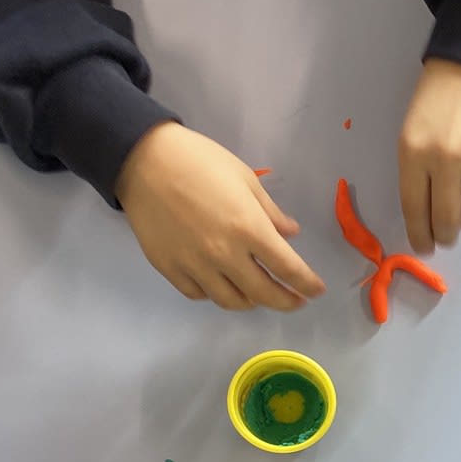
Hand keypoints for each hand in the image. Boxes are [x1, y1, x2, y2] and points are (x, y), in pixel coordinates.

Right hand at [114, 122, 325, 309]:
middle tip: (295, 301)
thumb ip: (270, 212)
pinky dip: (215, 294)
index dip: (307, 284)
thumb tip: (291, 233)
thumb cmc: (199, 161)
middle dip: (286, 302)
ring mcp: (195, 265)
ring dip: (251, 302)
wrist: (143, 159)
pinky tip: (221, 284)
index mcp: (249, 229)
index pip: (288, 268)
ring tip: (259, 294)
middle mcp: (224, 254)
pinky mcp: (169, 268)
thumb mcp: (245, 179)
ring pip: (231, 301)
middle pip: (263, 294)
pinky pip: (198, 294)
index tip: (317, 291)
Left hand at [398, 58, 460, 250]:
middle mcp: (448, 158)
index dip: (420, 235)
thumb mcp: (411, 134)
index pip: (416, 209)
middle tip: (445, 237)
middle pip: (449, 220)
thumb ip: (416, 175)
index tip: (424, 246)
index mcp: (415, 152)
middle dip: (445, 236)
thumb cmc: (436, 102)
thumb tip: (427, 219)